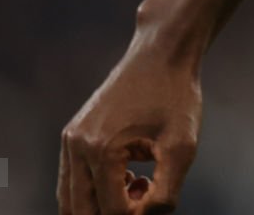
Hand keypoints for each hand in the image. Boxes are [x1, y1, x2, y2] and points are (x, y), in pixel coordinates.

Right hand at [57, 39, 201, 214]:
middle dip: (114, 213)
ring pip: (72, 200)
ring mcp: (70, 140)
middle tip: (144, 193)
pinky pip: (72, 181)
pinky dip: (94, 190)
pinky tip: (128, 175)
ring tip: (138, 183)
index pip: (111, 212)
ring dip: (101, 205)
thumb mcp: (183, 146)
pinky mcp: (72, 135)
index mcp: (102, 150)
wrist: (161, 54)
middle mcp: (77, 147)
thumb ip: (166, 192)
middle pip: (81, 211)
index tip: (158, 192)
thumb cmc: (176, 97)